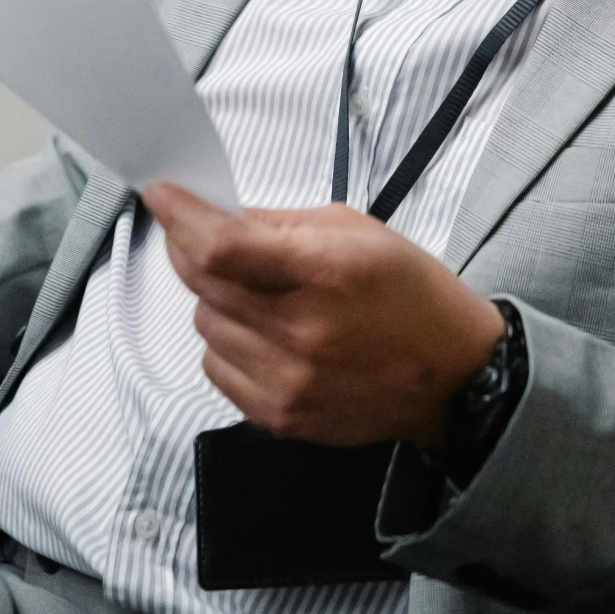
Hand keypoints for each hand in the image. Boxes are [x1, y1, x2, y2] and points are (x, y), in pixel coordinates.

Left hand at [144, 183, 503, 448]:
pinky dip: (228, 344)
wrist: (451, 375)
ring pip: (205, 325)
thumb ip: (279, 223)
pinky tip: (267, 334)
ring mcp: (289, 381)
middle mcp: (302, 332)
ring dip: (219, 302)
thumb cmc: (409, 293)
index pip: (223, 247)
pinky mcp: (281, 417)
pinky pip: (217, 369)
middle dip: (197, 253)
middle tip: (211, 239)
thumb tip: (216, 214)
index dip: (182, 218)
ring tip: (264, 296)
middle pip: (204, 285)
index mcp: (325, 272)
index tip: (163, 196)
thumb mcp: (356, 230)